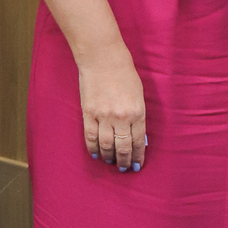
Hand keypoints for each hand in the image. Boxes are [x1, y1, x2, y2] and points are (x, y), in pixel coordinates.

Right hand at [78, 46, 146, 172]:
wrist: (103, 59)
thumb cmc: (125, 74)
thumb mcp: (139, 95)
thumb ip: (138, 116)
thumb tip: (137, 137)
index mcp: (137, 113)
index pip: (138, 142)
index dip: (137, 156)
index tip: (136, 166)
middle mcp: (121, 117)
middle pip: (122, 147)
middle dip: (123, 161)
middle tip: (123, 169)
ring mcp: (103, 116)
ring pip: (106, 145)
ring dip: (109, 157)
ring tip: (110, 163)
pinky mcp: (88, 113)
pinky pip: (90, 136)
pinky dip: (93, 148)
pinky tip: (96, 155)